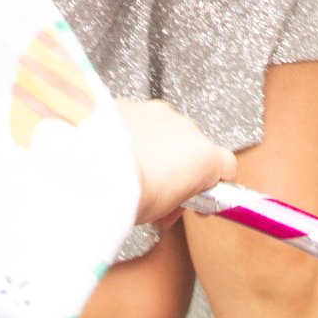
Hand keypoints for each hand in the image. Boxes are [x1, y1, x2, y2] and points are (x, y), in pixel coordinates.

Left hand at [115, 98, 234, 229]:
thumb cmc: (129, 194)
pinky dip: (132, 136)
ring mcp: (158, 113)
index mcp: (203, 157)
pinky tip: (118, 156)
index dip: (213, 185)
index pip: (226, 167)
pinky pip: (139, 122)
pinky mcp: (131, 103)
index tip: (199, 199)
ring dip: (155, 149)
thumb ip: (174, 202)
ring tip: (133, 174)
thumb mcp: (161, 213)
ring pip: (164, 132)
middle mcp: (186, 128)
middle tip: (158, 194)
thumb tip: (171, 204)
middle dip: (178, 169)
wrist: (91, 168)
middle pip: (193, 149)